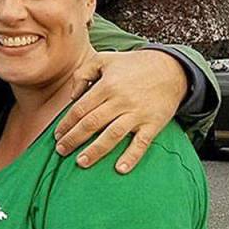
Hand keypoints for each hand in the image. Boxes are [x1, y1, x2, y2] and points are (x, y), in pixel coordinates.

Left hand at [54, 49, 187, 172]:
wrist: (171, 69)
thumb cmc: (132, 66)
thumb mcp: (104, 60)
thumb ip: (82, 73)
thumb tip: (72, 97)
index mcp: (106, 86)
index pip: (80, 109)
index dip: (66, 124)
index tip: (57, 135)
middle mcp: (121, 101)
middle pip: (92, 124)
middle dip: (74, 139)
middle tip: (61, 151)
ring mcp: (138, 114)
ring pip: (112, 135)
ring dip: (95, 150)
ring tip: (80, 162)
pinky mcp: (154, 124)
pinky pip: (142, 143)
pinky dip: (131, 156)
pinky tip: (120, 169)